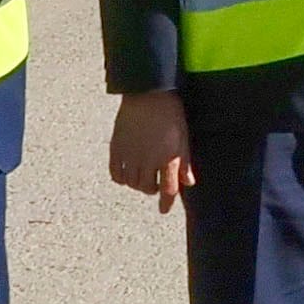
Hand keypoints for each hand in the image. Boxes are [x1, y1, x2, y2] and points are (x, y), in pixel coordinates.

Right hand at [109, 90, 193, 213]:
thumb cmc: (170, 113)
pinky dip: (121, 178)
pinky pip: (116, 173)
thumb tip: (188, 182)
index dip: (166, 202)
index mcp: (167, 158)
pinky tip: (127, 173)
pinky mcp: (116, 148)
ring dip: (138, 184)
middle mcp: (148, 160)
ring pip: (131, 183)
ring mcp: (130, 155)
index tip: (164, 210)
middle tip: (156, 183)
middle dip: (152, 189)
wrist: (147, 93)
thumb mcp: (183, 136)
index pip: (168, 190)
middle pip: (147, 188)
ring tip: (142, 176)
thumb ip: (185, 161)